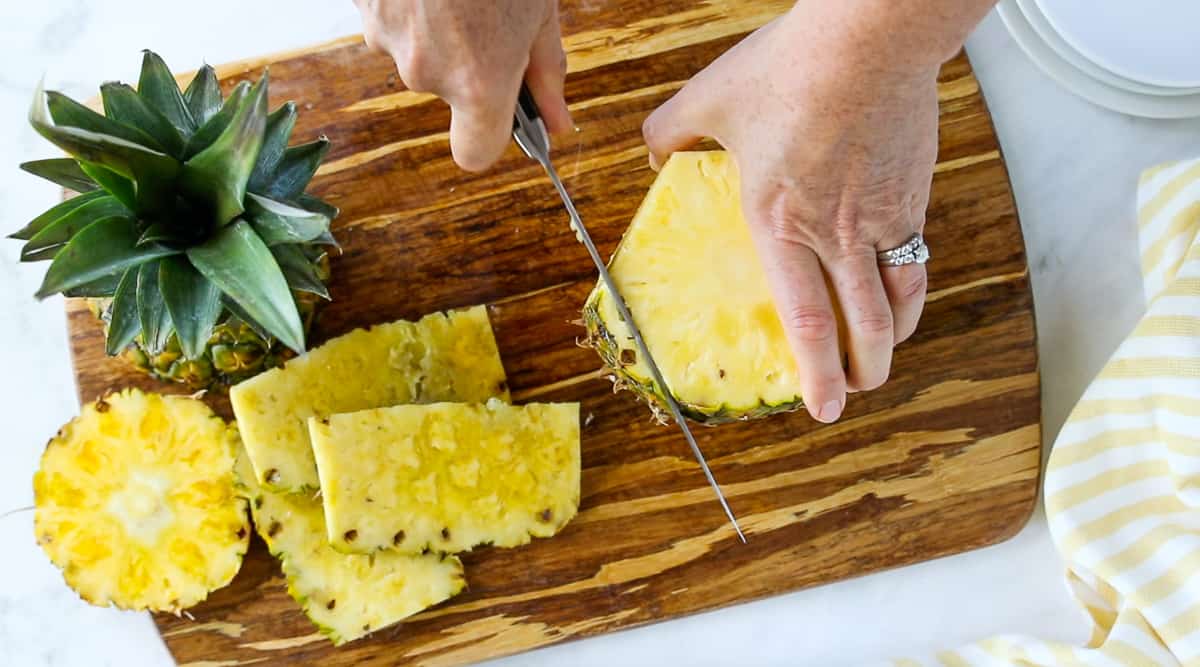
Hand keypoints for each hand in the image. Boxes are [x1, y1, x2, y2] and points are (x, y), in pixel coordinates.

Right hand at [353, 0, 572, 170]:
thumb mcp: (539, 11)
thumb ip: (545, 70)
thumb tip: (557, 123)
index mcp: (478, 82)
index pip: (475, 153)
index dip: (490, 132)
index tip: (503, 109)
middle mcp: (424, 73)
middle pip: (447, 88)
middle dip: (468, 56)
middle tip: (490, 8)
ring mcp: (383, 37)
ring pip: (414, 49)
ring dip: (435, 24)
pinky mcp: (358, 5)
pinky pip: (388, 16)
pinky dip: (406, 1)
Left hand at [643, 6, 963, 423]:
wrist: (868, 40)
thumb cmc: (793, 68)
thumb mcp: (711, 99)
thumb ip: (672, 132)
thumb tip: (653, 150)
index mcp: (780, 221)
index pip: (804, 317)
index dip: (814, 370)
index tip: (820, 405)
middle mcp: (835, 232)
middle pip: (859, 324)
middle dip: (859, 372)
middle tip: (853, 393)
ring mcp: (880, 217)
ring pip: (896, 300)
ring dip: (890, 340)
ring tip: (882, 358)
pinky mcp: (911, 195)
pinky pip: (916, 259)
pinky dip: (911, 292)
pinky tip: (904, 298)